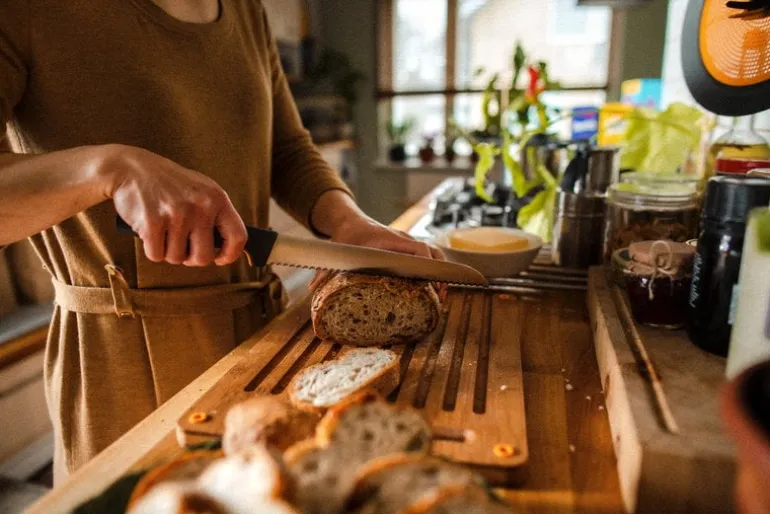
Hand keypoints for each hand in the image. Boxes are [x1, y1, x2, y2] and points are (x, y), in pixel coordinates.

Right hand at [105, 145, 246, 266]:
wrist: (130, 167)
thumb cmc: (168, 183)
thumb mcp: (200, 189)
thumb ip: (216, 213)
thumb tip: (228, 245)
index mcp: (217, 198)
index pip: (238, 236)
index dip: (230, 254)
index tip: (220, 259)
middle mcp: (200, 206)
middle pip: (203, 258)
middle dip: (191, 258)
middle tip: (182, 245)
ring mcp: (177, 215)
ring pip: (177, 258)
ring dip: (168, 251)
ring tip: (163, 230)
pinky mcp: (152, 223)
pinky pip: (156, 255)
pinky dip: (151, 249)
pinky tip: (150, 231)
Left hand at [308, 215, 446, 295]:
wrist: (351, 222)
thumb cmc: (346, 238)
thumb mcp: (337, 252)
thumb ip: (325, 270)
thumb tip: (312, 289)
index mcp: (389, 240)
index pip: (417, 248)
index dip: (425, 264)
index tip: (429, 281)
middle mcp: (403, 241)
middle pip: (432, 252)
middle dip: (440, 273)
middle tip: (440, 295)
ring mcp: (408, 244)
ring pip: (434, 254)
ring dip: (441, 273)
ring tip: (441, 296)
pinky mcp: (408, 249)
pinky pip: (428, 257)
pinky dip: (435, 270)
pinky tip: (433, 288)